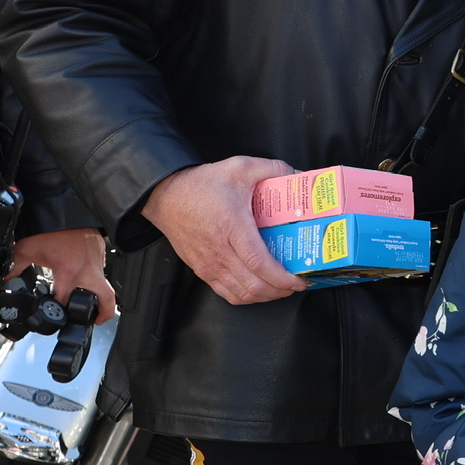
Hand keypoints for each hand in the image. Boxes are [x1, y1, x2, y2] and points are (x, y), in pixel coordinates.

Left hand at [9, 229, 115, 321]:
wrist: (64, 209)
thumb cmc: (49, 228)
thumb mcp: (26, 250)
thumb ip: (15, 269)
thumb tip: (4, 282)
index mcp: (69, 272)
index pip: (67, 301)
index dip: (61, 312)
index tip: (57, 316)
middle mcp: (88, 269)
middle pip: (106, 297)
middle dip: (104, 313)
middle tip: (96, 320)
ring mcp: (98, 261)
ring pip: (105, 283)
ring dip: (99, 294)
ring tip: (91, 302)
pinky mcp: (101, 252)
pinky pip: (101, 269)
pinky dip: (95, 276)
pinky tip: (84, 276)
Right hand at [141, 157, 309, 305]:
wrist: (165, 195)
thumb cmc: (202, 184)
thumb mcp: (240, 167)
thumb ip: (273, 168)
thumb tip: (300, 175)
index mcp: (232, 227)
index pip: (259, 263)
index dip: (282, 277)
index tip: (299, 279)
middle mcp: (219, 250)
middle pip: (254, 285)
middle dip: (280, 290)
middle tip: (297, 284)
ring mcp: (208, 263)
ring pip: (241, 294)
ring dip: (265, 296)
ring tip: (282, 288)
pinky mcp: (201, 270)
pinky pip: (226, 293)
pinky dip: (246, 297)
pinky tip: (259, 290)